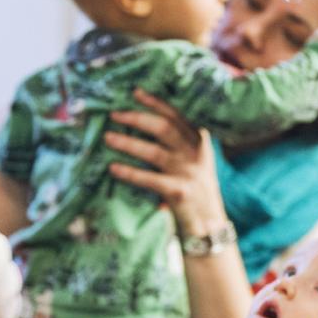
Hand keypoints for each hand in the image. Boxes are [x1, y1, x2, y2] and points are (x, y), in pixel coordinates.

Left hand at [105, 88, 227, 237]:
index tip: (135, 93)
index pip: (176, 115)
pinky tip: (113, 168)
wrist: (209, 224)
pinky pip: (149, 179)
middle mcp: (195, 153)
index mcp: (199, 141)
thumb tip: (145, 123)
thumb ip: (180, 143)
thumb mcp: (195, 161)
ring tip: (108, 137)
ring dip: (128, 143)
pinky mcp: (179, 192)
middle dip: (137, 118)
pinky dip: (129, 173)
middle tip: (114, 114)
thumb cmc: (195, 190)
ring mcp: (188, 173)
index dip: (155, 103)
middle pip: (163, 128)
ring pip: (153, 152)